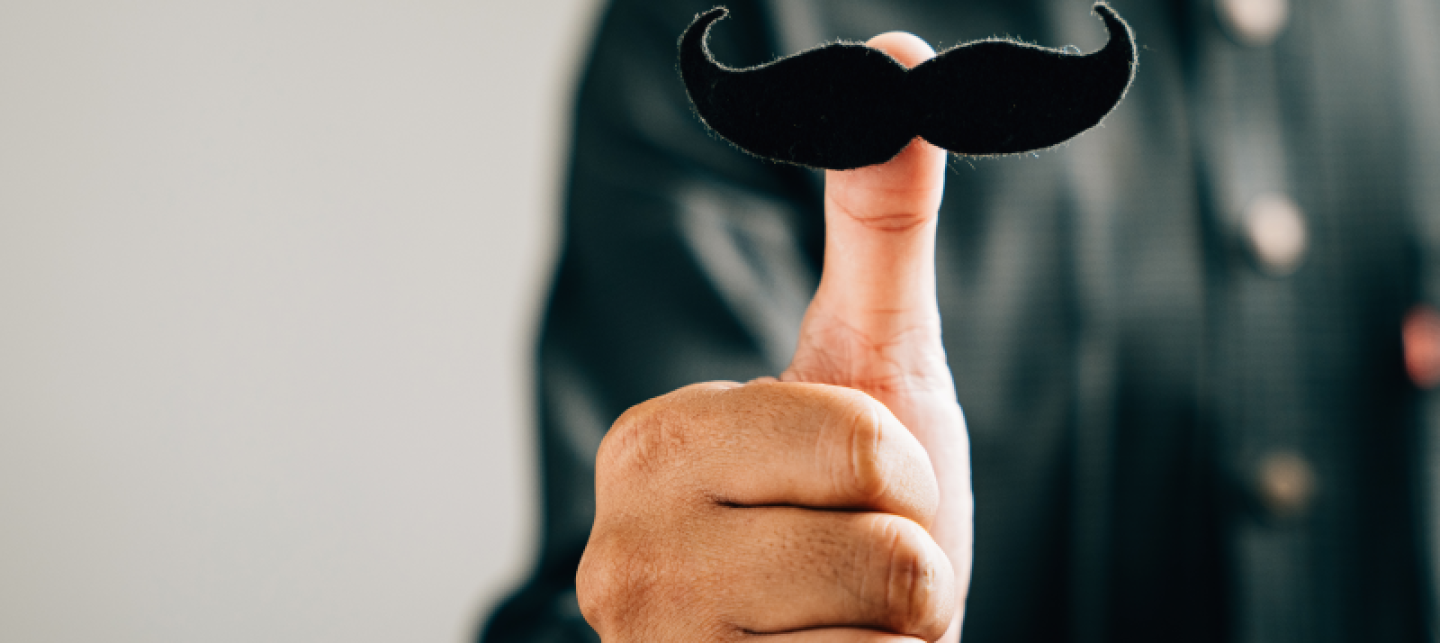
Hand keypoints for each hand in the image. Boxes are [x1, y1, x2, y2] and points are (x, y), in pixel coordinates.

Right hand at [577, 33, 971, 642]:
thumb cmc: (855, 510)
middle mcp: (620, 554)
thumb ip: (880, 222)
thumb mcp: (873, 363)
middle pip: (883, 546)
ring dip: (902, 632)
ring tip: (844, 623)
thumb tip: (899, 61)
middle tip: (858, 564)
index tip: (854, 490)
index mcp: (652, 445)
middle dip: (913, 558)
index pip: (861, 447)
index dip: (902, 474)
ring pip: (885, 629)